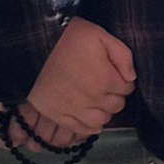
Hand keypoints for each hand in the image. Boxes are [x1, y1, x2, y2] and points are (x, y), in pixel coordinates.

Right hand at [15, 18, 135, 149]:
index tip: (114, 74)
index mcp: (105, 79)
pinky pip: (80, 129)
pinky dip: (89, 126)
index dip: (123, 80)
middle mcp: (93, 98)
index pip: (127, 88)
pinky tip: (89, 116)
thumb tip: (131, 77)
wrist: (32, 44)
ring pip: (101, 120)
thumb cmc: (67, 36)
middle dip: (115, 95)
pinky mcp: (57, 114)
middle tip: (105, 85)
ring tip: (97, 100)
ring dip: (103, 111)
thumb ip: (122, 55)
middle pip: (116, 105)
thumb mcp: (100, 35)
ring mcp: (74, 108)